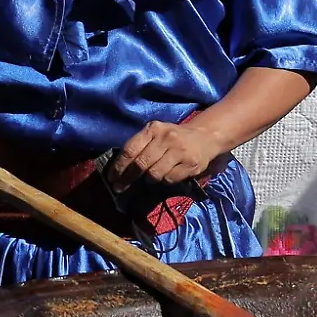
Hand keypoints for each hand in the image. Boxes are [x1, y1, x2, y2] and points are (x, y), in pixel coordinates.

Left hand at [110, 120, 226, 186]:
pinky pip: (169, 179)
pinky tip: (167, 175)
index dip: (119, 166)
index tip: (112, 178)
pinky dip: (165, 181)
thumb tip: (118, 170)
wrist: (204, 137)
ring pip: (154, 174)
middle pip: (140, 164)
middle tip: (120, 188)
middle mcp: (166, 138)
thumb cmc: (173, 138)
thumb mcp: (156, 135)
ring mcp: (179, 151)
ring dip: (149, 179)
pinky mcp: (190, 164)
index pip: (130, 149)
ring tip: (150, 178)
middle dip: (128, 178)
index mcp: (153, 129)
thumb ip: (139, 147)